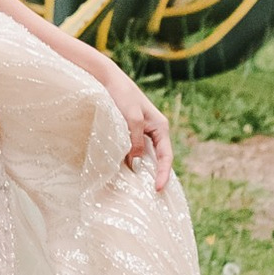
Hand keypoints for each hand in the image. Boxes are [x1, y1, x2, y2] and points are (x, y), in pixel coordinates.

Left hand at [97, 62, 172, 192]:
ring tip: (139, 188)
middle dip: (156, 175)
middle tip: (150, 195)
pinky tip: (126, 171)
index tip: (157, 189)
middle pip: (159, 158)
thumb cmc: (122, 95)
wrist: (108, 79)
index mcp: (160, 127)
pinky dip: (133, 161)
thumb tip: (135, 163)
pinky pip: (136, 150)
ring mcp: (143, 131)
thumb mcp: (131, 118)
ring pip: (146, 155)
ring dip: (143, 170)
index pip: (166, 156)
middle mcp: (155, 131)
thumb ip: (135, 141)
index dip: (163, 173)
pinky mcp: (131, 131)